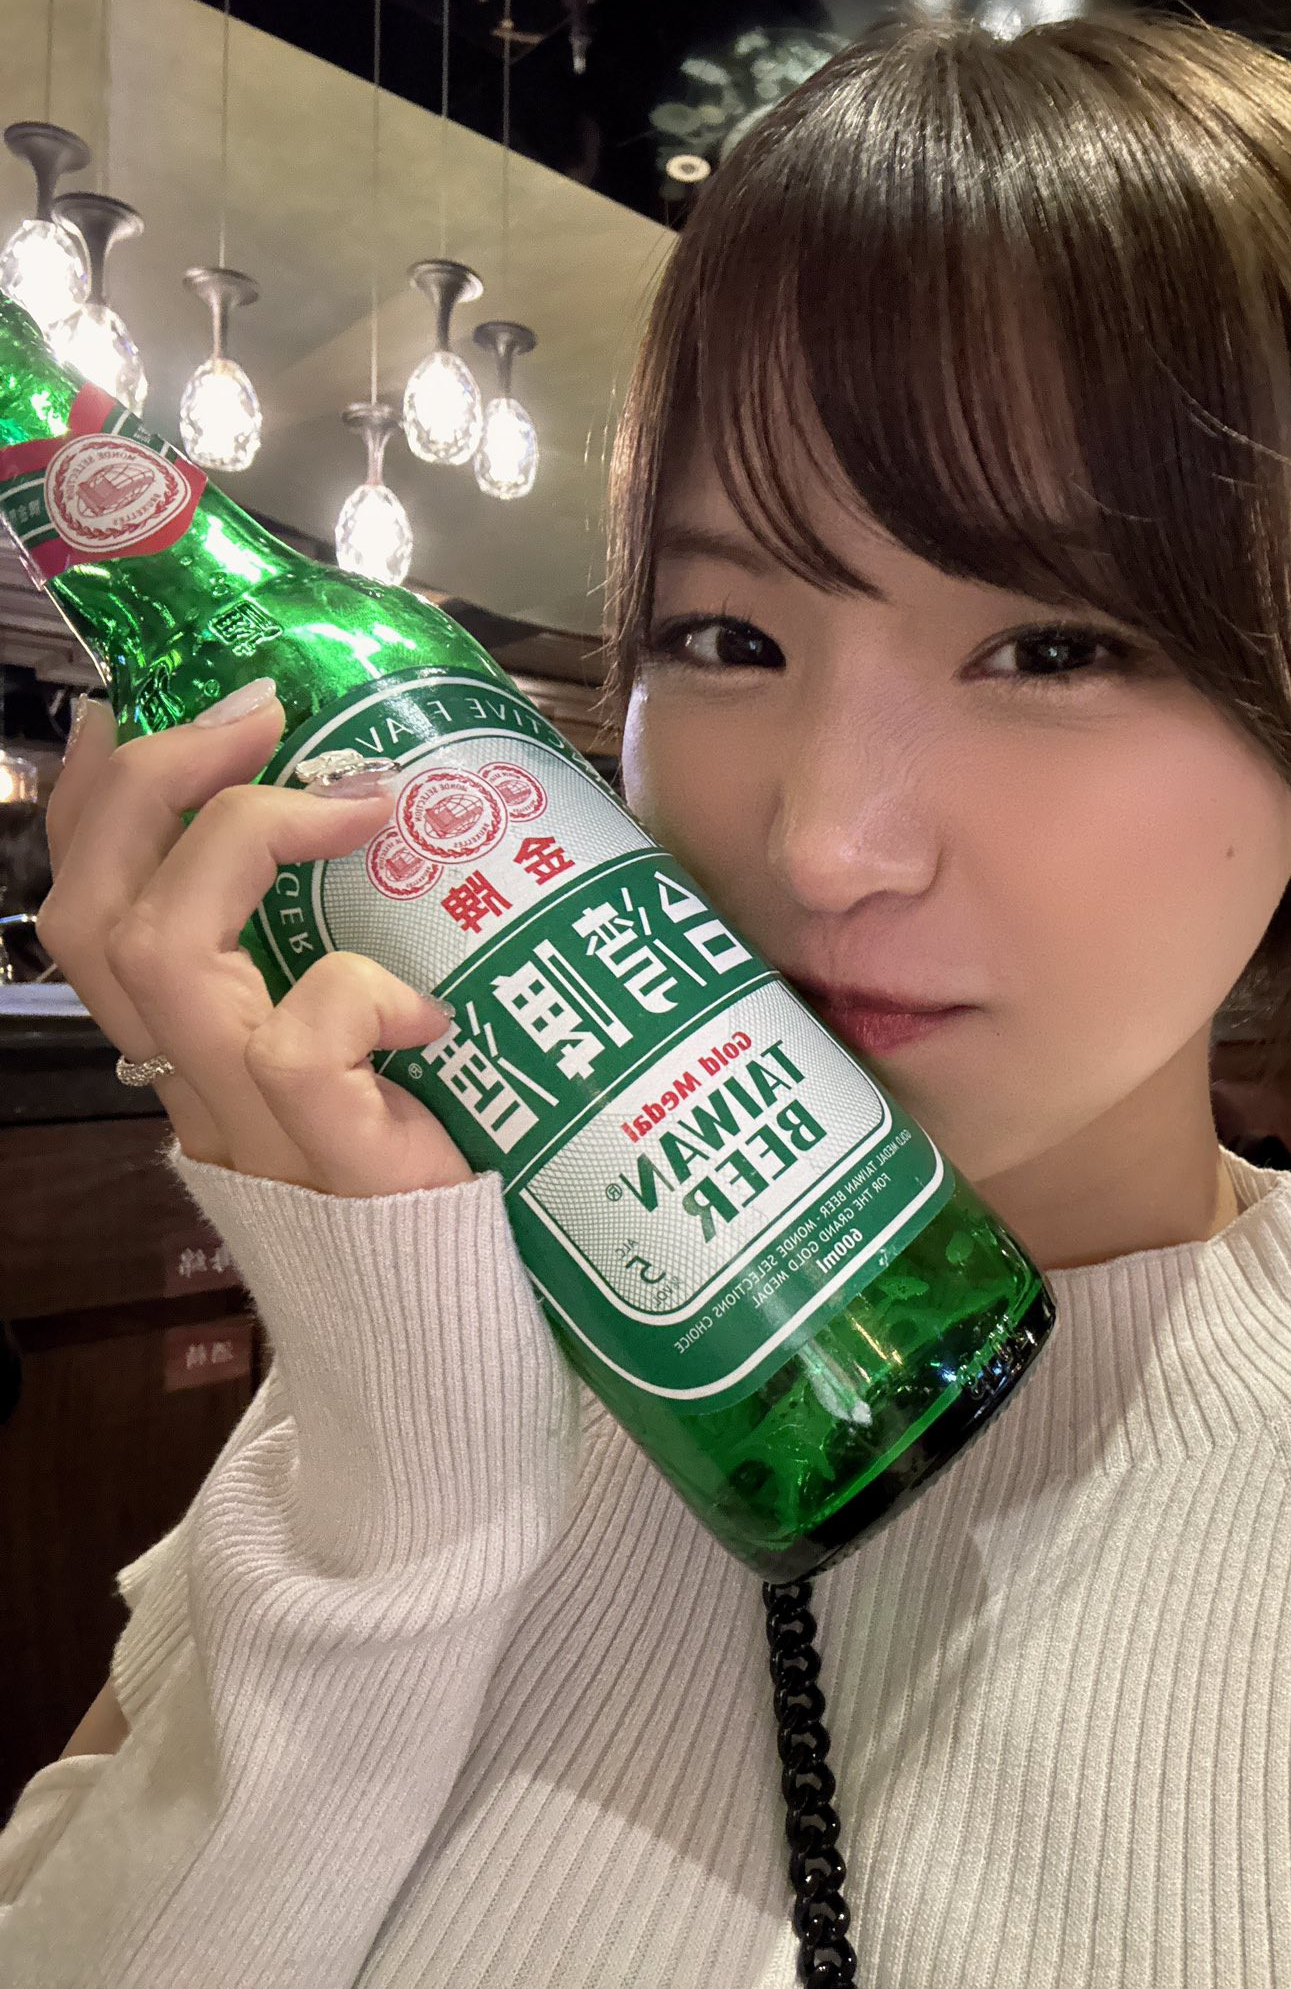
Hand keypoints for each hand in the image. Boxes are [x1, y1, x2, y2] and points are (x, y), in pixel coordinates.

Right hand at [38, 686, 473, 1196]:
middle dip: (152, 785)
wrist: (449, 1337)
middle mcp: (193, 1086)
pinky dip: (357, 996)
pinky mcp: (333, 1168)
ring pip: (163, 956)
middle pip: (93, 917)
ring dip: (246, 841)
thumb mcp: (358, 1050)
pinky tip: (426, 1009)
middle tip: (254, 717)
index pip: (87, 915)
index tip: (148, 708)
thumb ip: (331, 964)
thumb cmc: (422, 1171)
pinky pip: (294, 1050)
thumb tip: (372, 822)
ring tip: (354, 800)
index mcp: (189, 1051)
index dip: (98, 804)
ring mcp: (252, 1131)